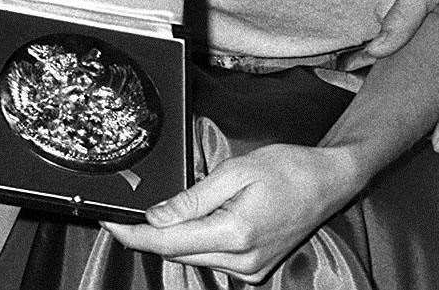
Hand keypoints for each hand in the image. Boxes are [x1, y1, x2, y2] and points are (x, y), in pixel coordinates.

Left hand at [103, 141, 362, 282]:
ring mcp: (251, 270)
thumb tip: (156, 218)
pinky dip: (196, 242)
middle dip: (149, 235)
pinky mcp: (255, 269)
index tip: (109, 224)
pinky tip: (191, 221)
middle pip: (178, 253)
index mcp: (235, 234)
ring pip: (194, 257)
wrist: (329, 181)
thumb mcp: (235, 171)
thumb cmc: (287, 167)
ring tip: (158, 214)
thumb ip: (193, 198)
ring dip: (173, 238)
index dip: (134, 236)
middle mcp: (243, 261)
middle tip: (124, 215)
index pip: (170, 243)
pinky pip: (212, 259)